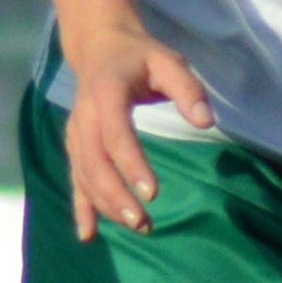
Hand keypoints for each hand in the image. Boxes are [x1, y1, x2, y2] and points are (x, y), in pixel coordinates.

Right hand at [59, 16, 214, 237]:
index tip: (152, 193)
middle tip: (143, 222)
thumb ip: (187, 89)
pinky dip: (81, 208)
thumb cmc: (139, 56)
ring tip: (137, 226)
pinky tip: (88, 235)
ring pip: (84, 175)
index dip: (131, 164)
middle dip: (116, 195)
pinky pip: (75, 179)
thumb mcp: (168, 62)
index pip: (116, 135)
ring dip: (105, 205)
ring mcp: (76, 133)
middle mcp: (84, 117)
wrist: (98, 47)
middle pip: (95, 162)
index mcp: (106, 94)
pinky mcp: (75, 145)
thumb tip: (206, 121)